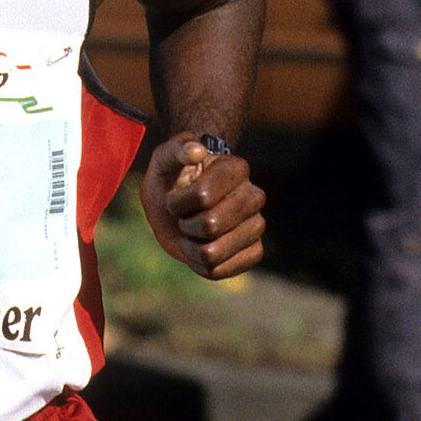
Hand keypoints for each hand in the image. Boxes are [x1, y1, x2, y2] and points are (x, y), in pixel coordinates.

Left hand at [138, 132, 266, 279]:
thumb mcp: (163, 160)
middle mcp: (254, 196)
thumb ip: (176, 149)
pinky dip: (199, 265)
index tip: (175, 195)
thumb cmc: (172, 178)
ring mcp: (257, 225)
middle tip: (184, 216)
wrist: (180, 203)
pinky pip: (221, 271)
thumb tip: (197, 150)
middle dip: (185, 224)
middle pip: (210, 226)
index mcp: (236, 168)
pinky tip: (199, 248)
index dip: (177, 203)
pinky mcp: (254, 251)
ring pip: (213, 254)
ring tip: (192, 232)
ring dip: (190, 247)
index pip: (202, 196)